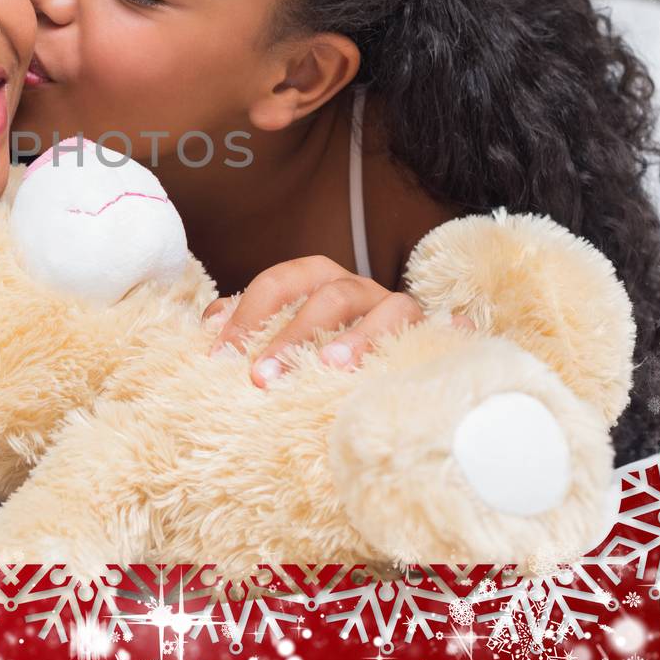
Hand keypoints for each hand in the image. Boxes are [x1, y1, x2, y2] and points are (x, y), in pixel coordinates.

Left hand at [202, 256, 472, 387]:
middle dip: (293, 335)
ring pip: (387, 310)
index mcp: (316, 280)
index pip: (278, 283)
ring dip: (358, 337)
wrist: (386, 356)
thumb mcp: (281, 333)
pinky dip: (448, 333)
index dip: (247, 316)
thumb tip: (210, 322)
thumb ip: (248, 323)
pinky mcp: (434, 335)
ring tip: (333, 367)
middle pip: (328, 295)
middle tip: (263, 378)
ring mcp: (398, 310)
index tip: (219, 360)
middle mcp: (358, 288)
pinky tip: (449, 339)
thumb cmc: (320, 347)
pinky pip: (444, 332)